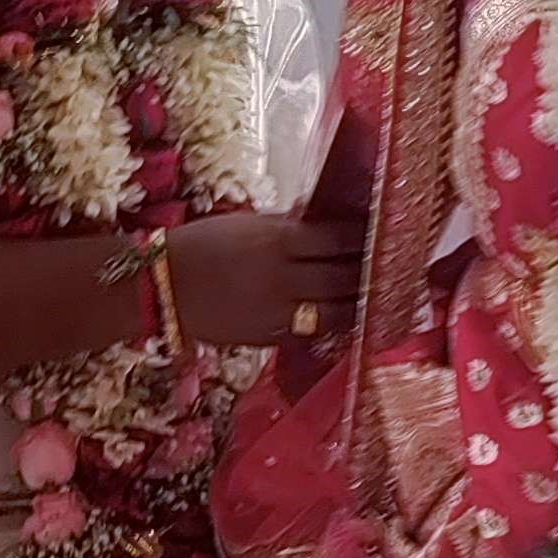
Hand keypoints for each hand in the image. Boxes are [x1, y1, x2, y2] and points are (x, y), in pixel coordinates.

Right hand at [171, 208, 365, 353]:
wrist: (164, 286)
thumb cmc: (204, 245)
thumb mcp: (247, 223)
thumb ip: (288, 226)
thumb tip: (325, 219)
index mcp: (278, 240)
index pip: (338, 239)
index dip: (363, 237)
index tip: (383, 232)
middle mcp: (284, 277)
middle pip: (344, 276)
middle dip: (370, 271)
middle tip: (394, 264)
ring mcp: (279, 312)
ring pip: (337, 311)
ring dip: (361, 303)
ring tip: (380, 294)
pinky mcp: (272, 337)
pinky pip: (315, 332)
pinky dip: (337, 324)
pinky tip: (351, 316)